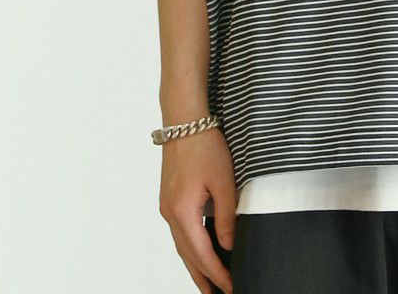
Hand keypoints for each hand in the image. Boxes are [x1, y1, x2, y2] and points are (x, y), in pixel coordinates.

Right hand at [159, 128, 237, 293]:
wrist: (185, 121)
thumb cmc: (205, 145)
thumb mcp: (224, 181)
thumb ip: (226, 216)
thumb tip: (228, 245)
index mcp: (183, 212)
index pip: (202, 254)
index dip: (217, 274)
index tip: (231, 287)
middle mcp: (170, 213)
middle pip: (187, 256)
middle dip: (202, 278)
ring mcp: (167, 206)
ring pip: (181, 245)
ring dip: (194, 265)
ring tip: (207, 282)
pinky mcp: (170, 198)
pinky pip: (180, 231)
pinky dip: (190, 247)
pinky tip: (199, 250)